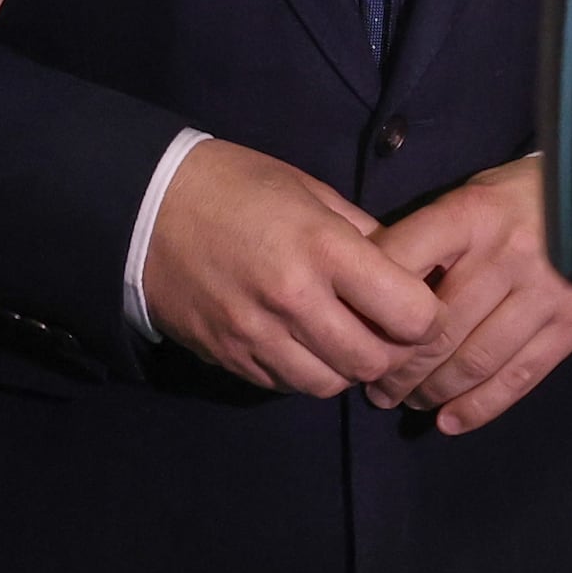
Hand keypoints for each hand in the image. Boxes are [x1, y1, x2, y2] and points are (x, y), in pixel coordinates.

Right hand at [139, 137, 434, 395]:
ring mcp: (258, 335)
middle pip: (373, 362)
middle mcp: (294, 299)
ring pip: (330, 385)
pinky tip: (300, 342)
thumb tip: (408, 269)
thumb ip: (362, 234)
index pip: (409, 314)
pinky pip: (286, 386)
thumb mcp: (309, 191)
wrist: (147, 209)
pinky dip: (304, 371)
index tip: (416, 302)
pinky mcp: (231, 357)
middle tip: (384, 328)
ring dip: (345, 367)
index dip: (424, 315)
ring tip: (341, 336)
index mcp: (322, 248)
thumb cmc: (236, 186)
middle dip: (390, 350)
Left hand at [370, 158, 571, 432]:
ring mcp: (543, 294)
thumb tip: (379, 284)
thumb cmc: (530, 194)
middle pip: (436, 327)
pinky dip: (480, 406)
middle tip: (375, 387)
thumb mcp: (479, 192)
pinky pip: (519, 376)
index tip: (353, 329)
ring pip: (473, 360)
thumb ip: (436, 236)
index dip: (370, 303)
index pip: (403, 260)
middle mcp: (506, 255)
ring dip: (431, 391)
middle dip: (398, 367)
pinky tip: (450, 421)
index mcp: (473, 213)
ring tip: (408, 401)